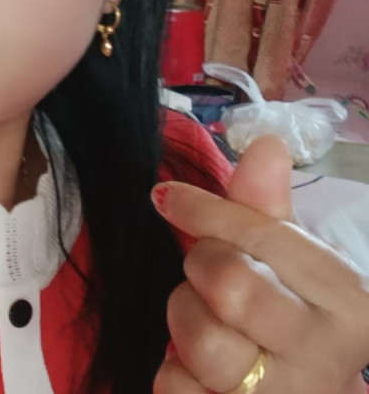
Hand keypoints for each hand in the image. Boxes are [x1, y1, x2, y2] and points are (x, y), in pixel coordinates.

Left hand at [151, 135, 368, 393]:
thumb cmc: (292, 316)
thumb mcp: (288, 261)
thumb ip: (266, 207)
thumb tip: (267, 143)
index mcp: (348, 299)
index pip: (262, 236)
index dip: (203, 209)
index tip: (165, 196)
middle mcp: (328, 354)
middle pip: (229, 284)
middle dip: (199, 269)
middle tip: (204, 273)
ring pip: (201, 340)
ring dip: (184, 320)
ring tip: (204, 321)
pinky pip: (176, 386)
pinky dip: (173, 369)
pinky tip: (197, 367)